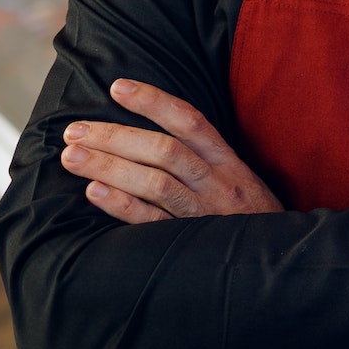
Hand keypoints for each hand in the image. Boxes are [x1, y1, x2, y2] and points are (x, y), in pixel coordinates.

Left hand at [62, 78, 282, 223]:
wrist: (276, 261)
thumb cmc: (249, 219)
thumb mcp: (240, 182)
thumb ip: (205, 161)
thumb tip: (148, 138)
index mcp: (230, 164)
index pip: (191, 122)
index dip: (154, 101)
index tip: (117, 87)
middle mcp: (218, 184)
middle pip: (165, 151)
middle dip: (115, 136)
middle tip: (74, 130)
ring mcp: (205, 214)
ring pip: (156, 182)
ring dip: (109, 165)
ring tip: (72, 156)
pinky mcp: (191, 244)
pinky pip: (153, 222)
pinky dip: (122, 205)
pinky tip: (94, 191)